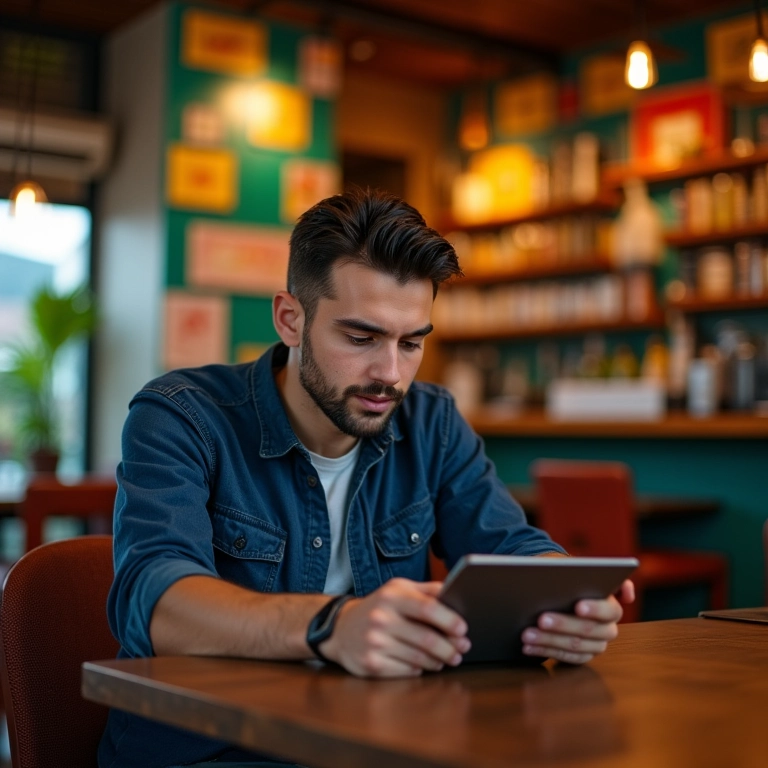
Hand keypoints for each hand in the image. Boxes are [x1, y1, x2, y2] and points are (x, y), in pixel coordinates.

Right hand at [319, 578, 470, 677]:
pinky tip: (422, 664)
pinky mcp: (372, 665)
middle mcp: (381, 618)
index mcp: (391, 596)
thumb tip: (457, 593)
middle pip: (426, 638)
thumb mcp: (398, 589)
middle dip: (450, 647)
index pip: (427, 608)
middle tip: (462, 649)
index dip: (449, 620)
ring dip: (438, 660)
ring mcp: (375, 643)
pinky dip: (419, 669)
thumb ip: (427, 590)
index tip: (463, 629)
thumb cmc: (378, 606)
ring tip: (447, 658)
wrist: (340, 628)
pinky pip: (407, 671)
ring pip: (419, 658)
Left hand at [520, 579, 634, 664]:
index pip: (610, 610)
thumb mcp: (572, 568)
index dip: (596, 608)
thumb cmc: (565, 577)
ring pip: (575, 646)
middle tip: (541, 619)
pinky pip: (564, 657)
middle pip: (590, 630)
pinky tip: (527, 647)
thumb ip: (584, 573)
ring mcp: (595, 644)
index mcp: (611, 604)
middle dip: (563, 624)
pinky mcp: (581, 656)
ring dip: (549, 640)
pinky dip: (544, 651)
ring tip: (527, 634)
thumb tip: (601, 584)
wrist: (555, 588)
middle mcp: (608, 628)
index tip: (578, 606)